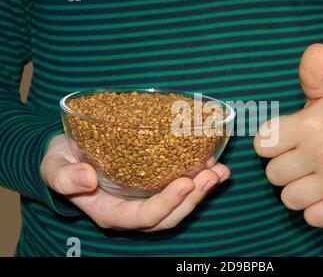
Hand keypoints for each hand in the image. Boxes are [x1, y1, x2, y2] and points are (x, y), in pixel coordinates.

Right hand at [41, 134, 229, 230]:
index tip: (184, 182)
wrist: (70, 153)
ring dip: (202, 191)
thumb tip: (86, 179)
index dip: (166, 204)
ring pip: (180, 205)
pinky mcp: (155, 185)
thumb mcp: (54, 167)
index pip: (142, 217)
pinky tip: (217, 166)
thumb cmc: (61, 161)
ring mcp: (146, 199)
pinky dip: (201, 180)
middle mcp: (133, 211)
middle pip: (169, 216)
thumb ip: (64, 177)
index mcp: (110, 212)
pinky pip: (181, 187)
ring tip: (220, 172)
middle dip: (192, 198)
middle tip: (210, 175)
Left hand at [254, 44, 322, 227]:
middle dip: (284, 167)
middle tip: (304, 158)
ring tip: (314, 175)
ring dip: (297, 190)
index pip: (262, 145)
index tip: (287, 139)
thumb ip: (312, 73)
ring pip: (289, 198)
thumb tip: (317, 48)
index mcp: (311, 124)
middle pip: (273, 175)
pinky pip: (312, 217)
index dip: (271, 144)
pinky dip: (315, 209)